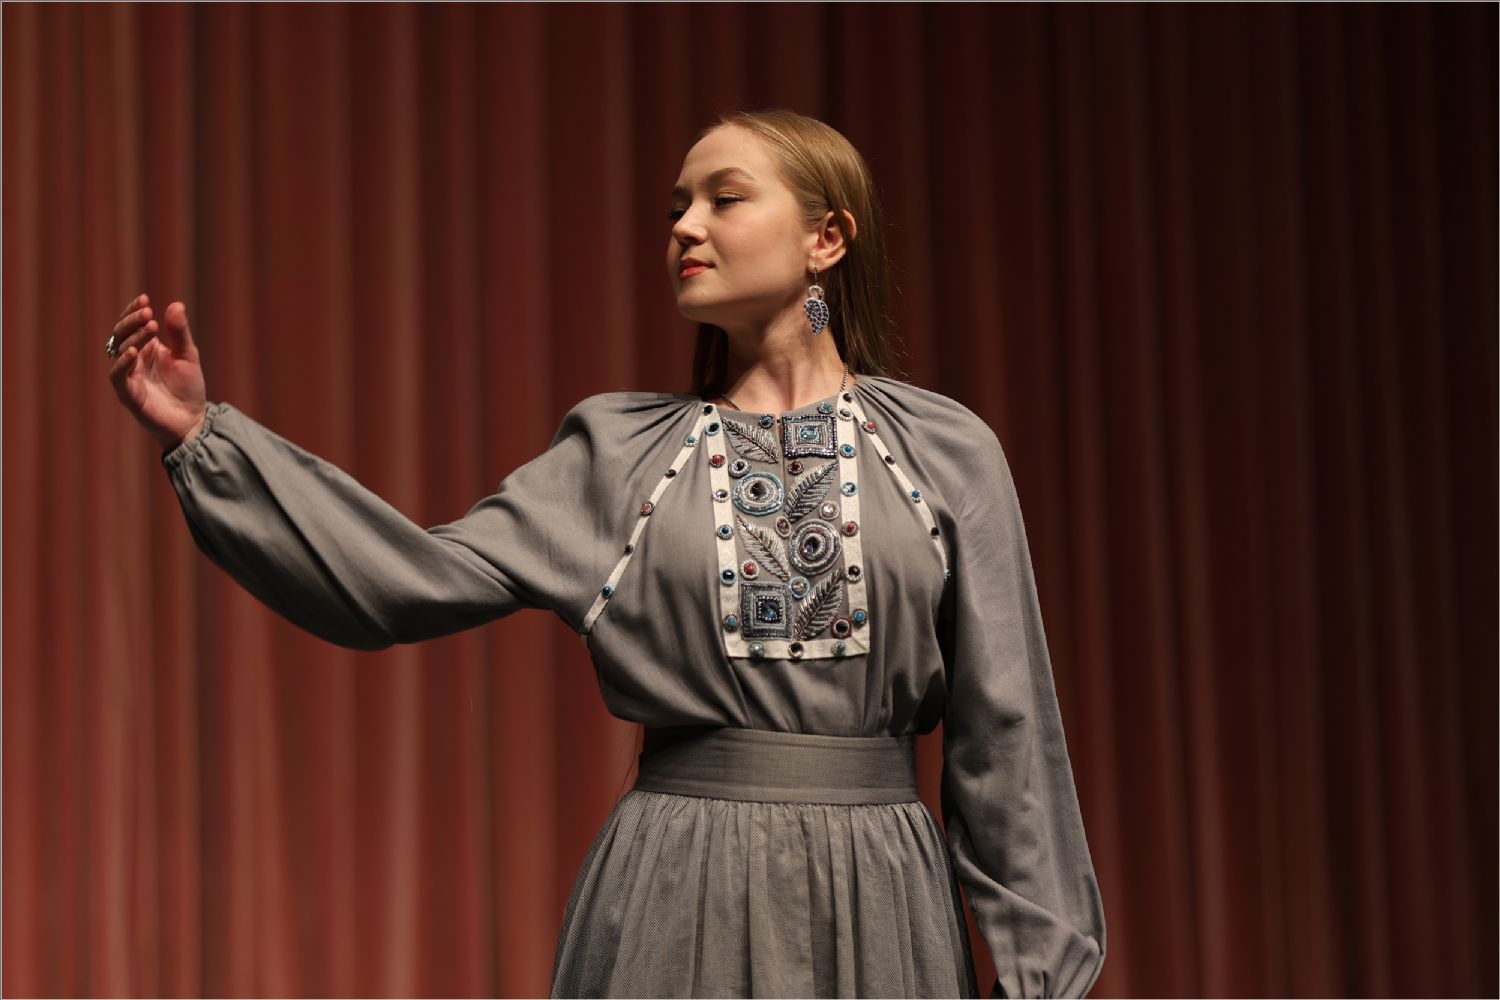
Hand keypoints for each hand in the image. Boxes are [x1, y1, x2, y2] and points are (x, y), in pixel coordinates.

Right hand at [107, 294, 208, 451]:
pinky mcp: (128, 394)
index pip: (132, 325)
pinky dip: (122, 363)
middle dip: (132, 321)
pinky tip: (134, 352)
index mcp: (145, 349)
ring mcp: (129, 377)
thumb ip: (179, 333)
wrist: (193, 420)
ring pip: (119, 352)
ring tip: (149, 326)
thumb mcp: (188, 356)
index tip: (144, 299)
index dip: (133, 311)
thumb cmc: (188, 388)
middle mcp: (133, 361)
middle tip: (148, 312)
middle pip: (122, 335)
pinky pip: (118, 376)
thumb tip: (175, 305)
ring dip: (132, 337)